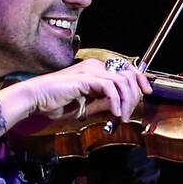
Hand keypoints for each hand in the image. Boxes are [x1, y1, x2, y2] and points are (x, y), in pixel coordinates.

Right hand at [20, 58, 151, 121]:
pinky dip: (116, 101)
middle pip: (128, 74)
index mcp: (96, 72)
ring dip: (126, 101)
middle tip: (128, 113)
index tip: (145, 94)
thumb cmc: (55, 104)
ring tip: (121, 116)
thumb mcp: (86, 107)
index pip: (126, 70)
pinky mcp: (86, 78)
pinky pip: (110, 87)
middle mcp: (96, 67)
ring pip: (122, 80)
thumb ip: (103, 103)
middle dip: (134, 96)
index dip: (139, 80)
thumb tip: (120, 106)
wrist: (36, 100)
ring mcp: (91, 71)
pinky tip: (114, 113)